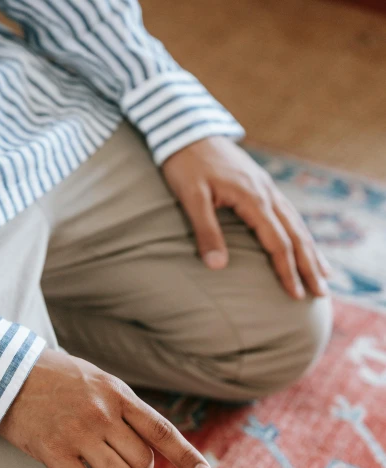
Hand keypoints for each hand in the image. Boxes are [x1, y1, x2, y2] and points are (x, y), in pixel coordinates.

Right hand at [0, 348, 211, 467]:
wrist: (3, 372)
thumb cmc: (53, 377)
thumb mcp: (96, 379)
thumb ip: (123, 406)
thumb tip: (148, 441)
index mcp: (117, 394)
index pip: (162, 431)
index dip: (187, 458)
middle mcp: (102, 414)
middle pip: (142, 464)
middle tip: (116, 458)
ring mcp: (78, 433)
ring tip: (96, 466)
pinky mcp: (52, 452)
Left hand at [161, 136, 330, 299]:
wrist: (186, 130)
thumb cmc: (185, 164)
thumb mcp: (191, 198)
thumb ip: (206, 231)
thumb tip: (217, 267)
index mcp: (253, 198)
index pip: (277, 243)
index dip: (287, 271)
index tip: (295, 294)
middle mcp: (267, 193)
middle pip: (295, 236)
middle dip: (309, 267)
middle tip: (322, 293)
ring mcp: (266, 188)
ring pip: (296, 224)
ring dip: (311, 251)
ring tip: (324, 273)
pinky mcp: (261, 185)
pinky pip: (288, 213)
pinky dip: (300, 232)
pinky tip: (304, 243)